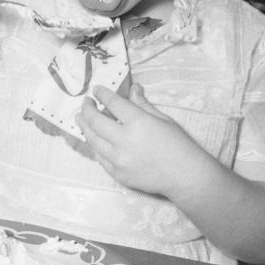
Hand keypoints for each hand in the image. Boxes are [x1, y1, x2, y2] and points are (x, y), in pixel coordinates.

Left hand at [75, 83, 206, 196]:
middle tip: (85, 103)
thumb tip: (133, 88)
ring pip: (93, 140)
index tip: (96, 90)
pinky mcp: (118, 174)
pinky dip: (95, 146)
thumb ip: (143, 104)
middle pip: (96, 121)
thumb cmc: (178, 145)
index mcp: (138, 122)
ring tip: (80, 119)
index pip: (113, 103)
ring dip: (85, 127)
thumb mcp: (163, 120)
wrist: (184, 176)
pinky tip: (94, 140)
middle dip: (87, 109)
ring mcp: (118, 159)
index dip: (102, 94)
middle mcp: (124, 140)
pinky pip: (100, 158)